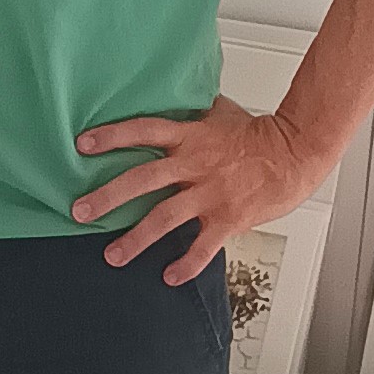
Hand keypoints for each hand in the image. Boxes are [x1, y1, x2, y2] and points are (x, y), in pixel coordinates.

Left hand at [72, 96, 323, 284]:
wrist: (294, 154)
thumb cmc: (257, 133)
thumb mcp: (218, 112)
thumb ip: (190, 111)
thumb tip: (171, 96)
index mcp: (189, 136)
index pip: (142, 131)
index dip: (112, 137)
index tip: (81, 146)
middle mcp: (194, 164)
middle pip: (143, 179)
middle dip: (108, 197)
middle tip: (79, 211)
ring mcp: (210, 194)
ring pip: (164, 218)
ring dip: (136, 239)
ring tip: (112, 256)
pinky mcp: (228, 219)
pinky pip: (202, 247)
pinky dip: (185, 265)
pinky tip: (168, 276)